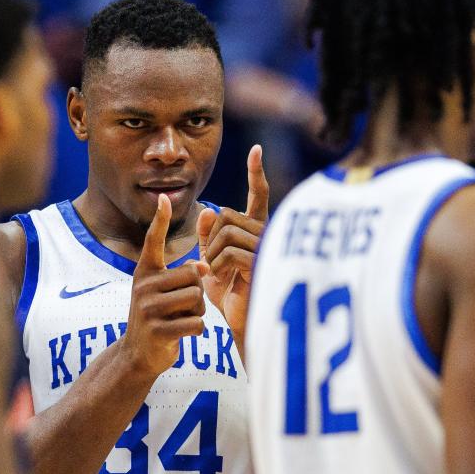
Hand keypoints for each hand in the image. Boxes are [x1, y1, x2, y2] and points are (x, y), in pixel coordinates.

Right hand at [124, 194, 209, 375]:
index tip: (164, 197)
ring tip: (182, 319)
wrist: (138, 354)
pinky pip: (196, 322)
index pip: (153, 241)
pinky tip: (183, 333)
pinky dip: (197, 329)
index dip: (161, 220)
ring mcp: (147, 308)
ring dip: (198, 312)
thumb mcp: (165, 291)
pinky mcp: (157, 331)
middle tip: (184, 307)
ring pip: (197, 298)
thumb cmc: (160, 317)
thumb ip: (184, 274)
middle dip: (198, 292)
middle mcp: (143, 286)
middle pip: (193, 275)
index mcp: (145, 272)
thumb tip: (205, 264)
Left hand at [198, 145, 268, 343]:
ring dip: (212, 254)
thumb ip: (207, 237)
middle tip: (212, 264)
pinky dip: (216, 266)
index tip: (256, 150)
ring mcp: (266, 248)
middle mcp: (267, 235)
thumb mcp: (211, 261)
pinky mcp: (261, 264)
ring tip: (217, 275)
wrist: (241, 323)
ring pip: (225, 231)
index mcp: (257, 231)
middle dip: (209, 239)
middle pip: (226, 215)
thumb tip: (209, 210)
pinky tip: (222, 280)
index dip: (256, 173)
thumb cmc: (229, 294)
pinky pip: (228, 251)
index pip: (258, 195)